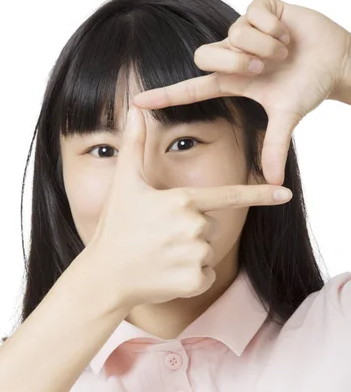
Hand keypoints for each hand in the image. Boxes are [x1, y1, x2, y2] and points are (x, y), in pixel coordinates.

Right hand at [86, 106, 292, 309]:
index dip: (259, 193)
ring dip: (190, 256)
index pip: (229, 195)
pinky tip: (166, 275)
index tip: (285, 194)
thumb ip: (135, 145)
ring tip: (160, 257)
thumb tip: (135, 110)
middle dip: (191, 232)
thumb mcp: (125, 184)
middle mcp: (194, 226)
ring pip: (208, 251)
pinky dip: (191, 279)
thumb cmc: (115, 228)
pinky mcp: (194, 281)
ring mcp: (195, 255)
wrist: (105, 276)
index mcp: (183, 200)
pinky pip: (207, 276)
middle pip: (211, 226)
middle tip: (159, 238)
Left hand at [133, 0, 350, 185]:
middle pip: (205, 54)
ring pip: (234, 33)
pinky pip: (254, 13)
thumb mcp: (288, 116)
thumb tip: (275, 183)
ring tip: (284, 52)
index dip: (165, 96)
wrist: (336, 60)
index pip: (191, 89)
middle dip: (237, 62)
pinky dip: (275, 27)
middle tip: (264, 69)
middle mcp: (232, 55)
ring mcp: (244, 30)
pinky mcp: (261, 7)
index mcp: (232, 81)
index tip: (136, 103)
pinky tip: (288, 33)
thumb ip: (275, 147)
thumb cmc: (307, 85)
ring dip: (265, 46)